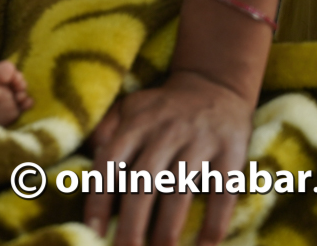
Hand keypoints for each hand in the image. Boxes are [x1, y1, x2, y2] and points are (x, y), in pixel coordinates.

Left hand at [84, 71, 253, 245]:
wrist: (215, 86)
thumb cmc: (162, 108)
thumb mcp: (129, 107)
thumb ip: (105, 130)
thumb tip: (86, 157)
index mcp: (136, 124)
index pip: (110, 162)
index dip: (99, 197)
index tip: (92, 231)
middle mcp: (165, 133)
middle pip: (143, 183)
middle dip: (132, 223)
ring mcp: (199, 143)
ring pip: (179, 191)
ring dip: (168, 229)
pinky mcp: (230, 154)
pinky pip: (222, 193)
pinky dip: (214, 223)